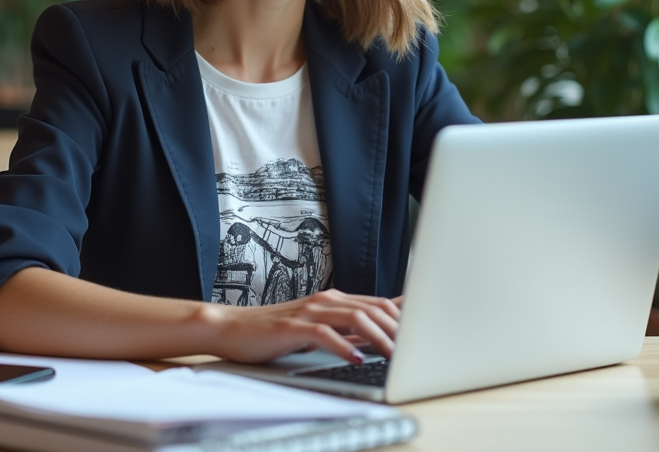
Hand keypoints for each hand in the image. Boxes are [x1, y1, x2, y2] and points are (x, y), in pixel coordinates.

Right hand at [204, 289, 401, 363]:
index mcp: (333, 299)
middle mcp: (325, 300)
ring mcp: (309, 311)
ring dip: (379, 338)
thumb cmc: (275, 331)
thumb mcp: (317, 328)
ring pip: (354, 318)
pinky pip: (324, 334)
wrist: (232, 328)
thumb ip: (347, 328)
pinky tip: (356, 359)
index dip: (404, 318)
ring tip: (395, 355)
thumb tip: (380, 335)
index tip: (425, 333)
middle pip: (373, 309)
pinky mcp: (293, 326)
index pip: (379, 304)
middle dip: (399, 329)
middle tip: (418, 349)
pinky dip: (344, 346)